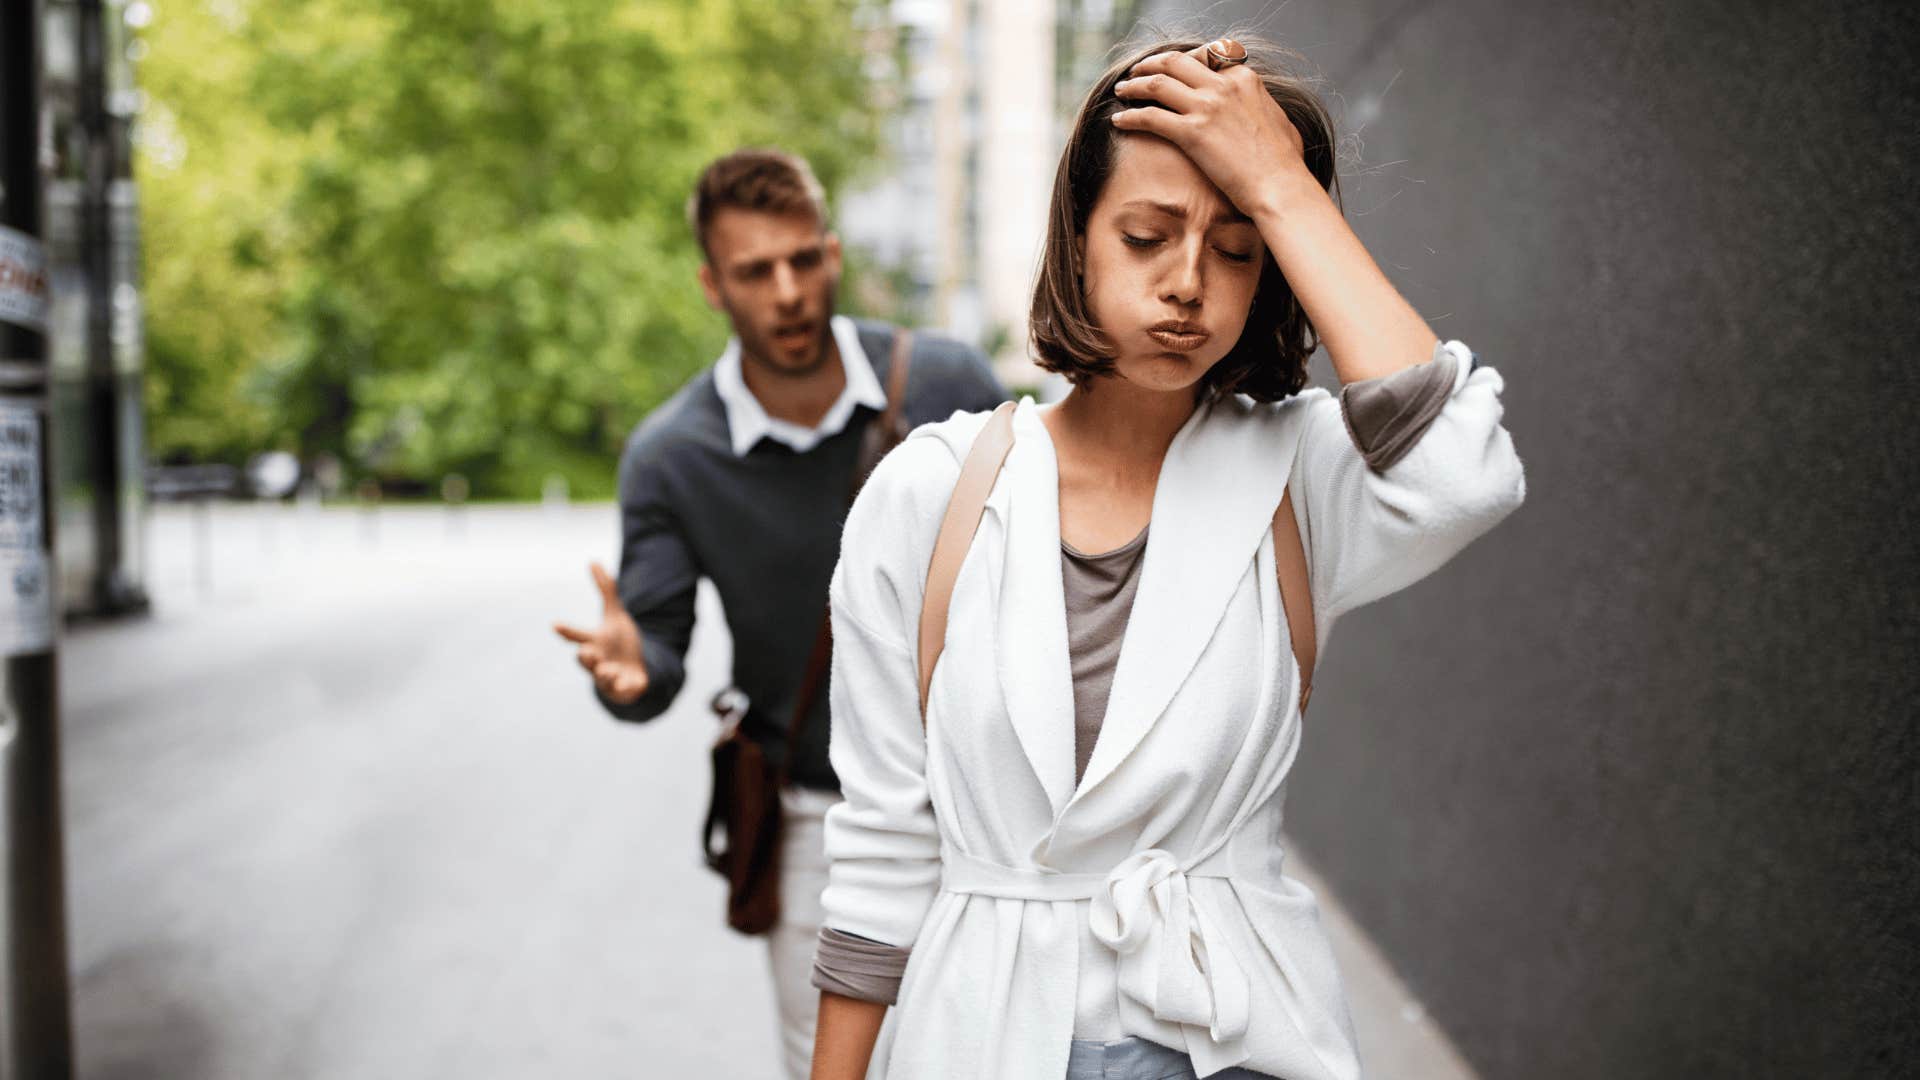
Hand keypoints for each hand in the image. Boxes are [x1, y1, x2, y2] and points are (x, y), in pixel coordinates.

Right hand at [553, 562, 650, 703]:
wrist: (636, 670)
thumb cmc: (620, 642)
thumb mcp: (616, 614)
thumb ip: (606, 590)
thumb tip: (592, 561)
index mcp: (594, 642)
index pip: (578, 635)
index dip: (567, 630)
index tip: (555, 624)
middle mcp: (598, 661)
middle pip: (586, 660)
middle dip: (586, 657)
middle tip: (587, 652)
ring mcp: (609, 677)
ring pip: (602, 678)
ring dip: (605, 673)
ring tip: (609, 669)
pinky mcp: (623, 689)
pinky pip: (622, 691)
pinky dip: (623, 687)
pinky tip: (627, 683)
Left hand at [1110, 43, 1310, 215]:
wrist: (1280, 186)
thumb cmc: (1284, 163)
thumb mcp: (1279, 120)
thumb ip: (1262, 107)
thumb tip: (1258, 108)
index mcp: (1243, 78)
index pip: (1205, 57)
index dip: (1182, 62)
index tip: (1170, 70)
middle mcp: (1222, 86)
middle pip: (1175, 63)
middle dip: (1151, 64)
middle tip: (1136, 73)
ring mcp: (1206, 107)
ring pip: (1157, 84)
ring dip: (1134, 85)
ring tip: (1122, 91)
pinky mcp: (1192, 133)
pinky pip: (1150, 117)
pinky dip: (1130, 116)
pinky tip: (1118, 120)